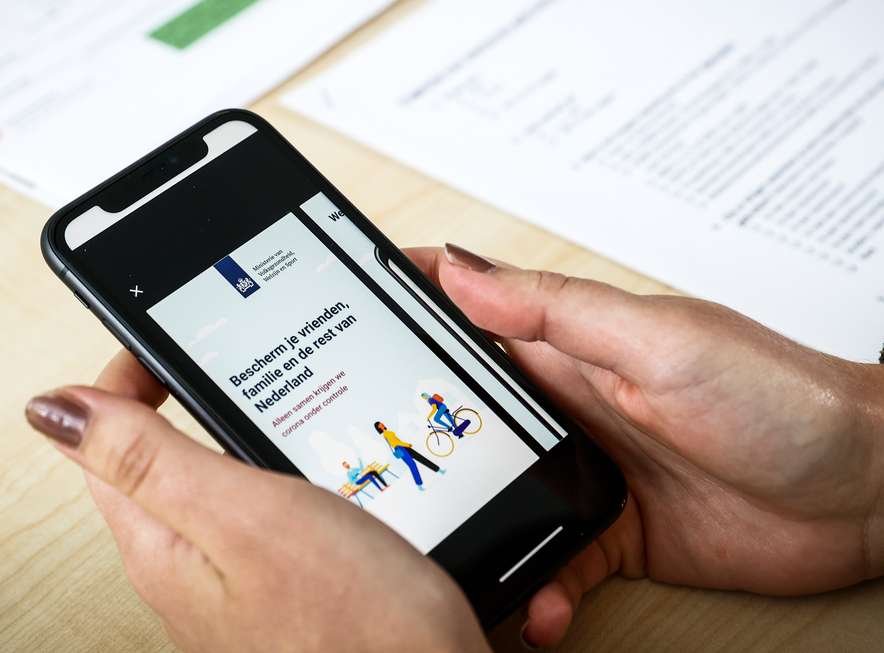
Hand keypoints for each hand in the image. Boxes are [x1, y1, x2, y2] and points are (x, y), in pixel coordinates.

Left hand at [24, 351, 489, 652]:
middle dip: (168, 400)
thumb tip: (52, 409)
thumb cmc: (350, 625)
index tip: (164, 340)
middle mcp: (188, 568)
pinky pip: (255, 512)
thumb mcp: (241, 517)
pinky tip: (303, 462)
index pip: (101, 444)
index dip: (123, 376)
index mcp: (162, 544)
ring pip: (205, 486)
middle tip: (209, 356)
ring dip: (219, 432)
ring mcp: (236, 580)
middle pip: (148, 465)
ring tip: (251, 393)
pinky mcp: (284, 586)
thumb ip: (147, 460)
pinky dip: (267, 470)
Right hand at [405, 244, 883, 648]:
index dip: (398, 310)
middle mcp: (562, 407)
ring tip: (450, 559)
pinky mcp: (610, 533)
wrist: (863, 490)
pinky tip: (545, 605)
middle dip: (411, 444)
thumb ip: (553, 310)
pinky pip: (551, 563)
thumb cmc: (777, 395)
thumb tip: (462, 269)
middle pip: (460, 420)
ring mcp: (584, 473)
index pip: (463, 316)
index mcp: (563, 348)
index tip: (336, 320)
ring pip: (495, 500)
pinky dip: (540, 590)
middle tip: (369, 473)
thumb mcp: (656, 340)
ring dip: (473, 530)